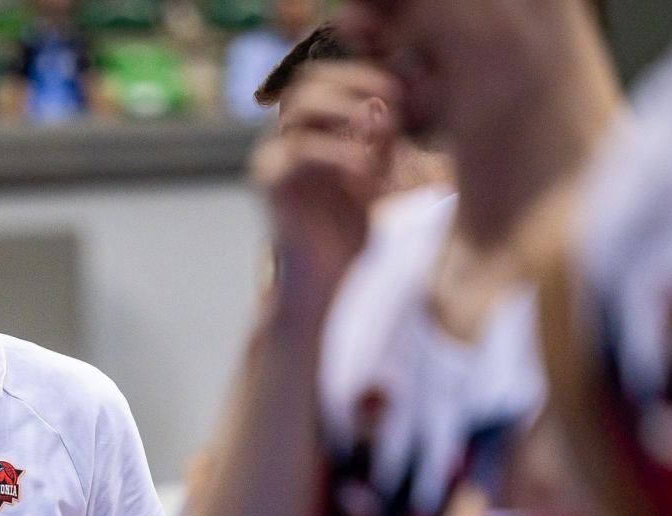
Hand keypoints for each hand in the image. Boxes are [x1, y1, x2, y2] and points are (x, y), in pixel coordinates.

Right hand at [251, 62, 396, 301]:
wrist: (321, 285)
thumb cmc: (345, 235)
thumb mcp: (371, 177)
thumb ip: (376, 140)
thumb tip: (387, 100)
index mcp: (301, 136)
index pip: (322, 80)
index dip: (359, 74)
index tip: (400, 89)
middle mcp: (281, 143)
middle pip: (307, 83)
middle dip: (354, 84)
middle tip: (394, 99)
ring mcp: (271, 161)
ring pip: (302, 108)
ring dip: (347, 110)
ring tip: (382, 132)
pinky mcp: (271, 186)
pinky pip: (303, 149)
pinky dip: (341, 152)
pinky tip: (369, 171)